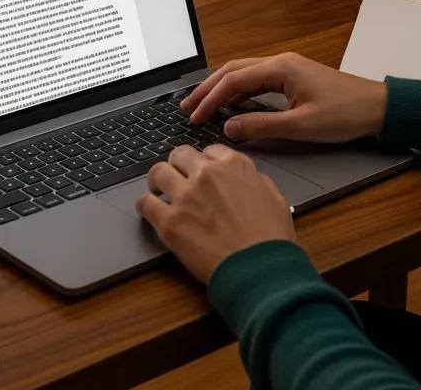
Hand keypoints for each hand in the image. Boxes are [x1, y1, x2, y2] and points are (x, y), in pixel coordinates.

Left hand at [136, 144, 294, 283]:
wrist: (260, 270)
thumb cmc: (271, 240)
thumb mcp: (275, 199)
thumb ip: (257, 182)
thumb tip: (247, 180)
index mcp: (234, 165)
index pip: (209, 150)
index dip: (203, 162)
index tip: (201, 172)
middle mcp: (207, 174)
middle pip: (180, 155)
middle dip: (178, 165)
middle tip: (177, 178)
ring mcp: (186, 196)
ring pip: (158, 172)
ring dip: (158, 180)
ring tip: (158, 190)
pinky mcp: (170, 222)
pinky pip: (145, 203)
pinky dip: (145, 205)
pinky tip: (149, 210)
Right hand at [179, 52, 387, 143]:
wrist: (378, 108)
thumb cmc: (345, 115)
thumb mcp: (301, 126)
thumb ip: (261, 125)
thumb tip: (228, 127)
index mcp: (280, 68)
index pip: (233, 80)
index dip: (210, 99)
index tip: (193, 117)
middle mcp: (280, 62)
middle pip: (233, 70)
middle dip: (208, 88)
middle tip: (187, 107)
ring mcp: (287, 68)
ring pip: (244, 73)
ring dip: (221, 88)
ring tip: (201, 104)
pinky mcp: (293, 77)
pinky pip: (257, 79)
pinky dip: (238, 90)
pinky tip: (231, 103)